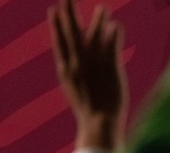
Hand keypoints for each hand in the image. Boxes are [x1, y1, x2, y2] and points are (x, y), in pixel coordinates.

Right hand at [48, 0, 126, 150]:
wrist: (98, 123)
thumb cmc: (88, 112)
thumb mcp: (74, 90)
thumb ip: (72, 74)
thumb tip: (68, 67)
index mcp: (66, 70)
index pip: (59, 42)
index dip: (56, 25)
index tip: (53, 10)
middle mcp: (77, 64)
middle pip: (72, 34)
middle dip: (69, 14)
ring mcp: (93, 65)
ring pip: (94, 37)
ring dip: (97, 21)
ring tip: (103, 8)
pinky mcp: (110, 68)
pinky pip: (111, 47)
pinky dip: (112, 35)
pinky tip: (116, 24)